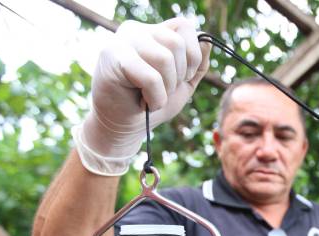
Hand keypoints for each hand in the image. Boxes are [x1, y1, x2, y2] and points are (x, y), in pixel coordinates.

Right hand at [75, 17, 211, 174]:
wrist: (124, 126)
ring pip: (164, 58)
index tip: (181, 77)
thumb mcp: (183, 85)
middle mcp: (136, 30)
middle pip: (176, 43)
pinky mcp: (111, 55)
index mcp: (154, 32)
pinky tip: (142, 104)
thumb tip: (207, 42)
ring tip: (150, 97)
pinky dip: (155, 98)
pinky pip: (151, 77)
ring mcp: (122, 40)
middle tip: (162, 90)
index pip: (184, 26)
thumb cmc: (151, 103)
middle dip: (178, 76)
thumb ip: (198, 65)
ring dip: (166, 89)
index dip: (192, 56)